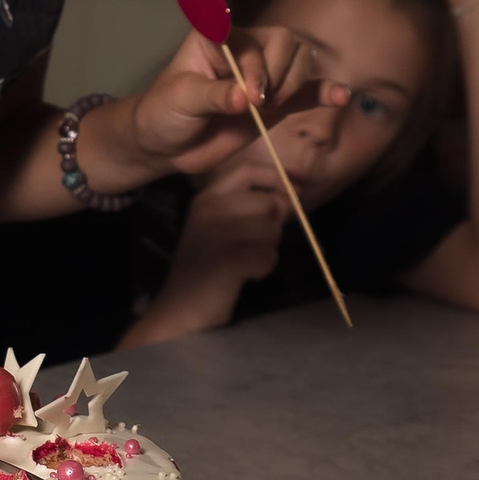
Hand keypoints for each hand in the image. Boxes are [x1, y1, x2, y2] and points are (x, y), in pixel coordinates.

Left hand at [107, 23, 346, 181]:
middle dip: (278, 74)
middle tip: (258, 105)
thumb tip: (245, 99)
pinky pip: (308, 92)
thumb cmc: (164, 113)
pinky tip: (340, 97)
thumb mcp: (180, 101)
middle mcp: (245, 49)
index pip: (250, 36)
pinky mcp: (276, 102)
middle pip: (285, 42)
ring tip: (269, 110)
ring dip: (294, 85)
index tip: (250, 95)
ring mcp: (264, 74)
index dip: (257, 62)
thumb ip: (213, 96)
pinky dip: (325, 92)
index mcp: (217, 37)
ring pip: (300, 62)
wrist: (166, 145)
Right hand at [176, 155, 289, 282]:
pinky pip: (267, 257)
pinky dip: (264, 268)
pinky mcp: (225, 262)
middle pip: (267, 202)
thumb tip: (292, 195)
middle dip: (274, 224)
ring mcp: (214, 235)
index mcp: (206, 198)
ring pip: (271, 230)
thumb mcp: (222, 227)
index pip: (248, 171)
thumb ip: (251, 206)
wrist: (181, 308)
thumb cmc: (207, 267)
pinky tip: (247, 275)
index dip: (278, 178)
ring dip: (268, 248)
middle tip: (257, 243)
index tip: (296, 191)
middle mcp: (207, 210)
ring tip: (247, 260)